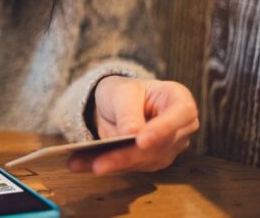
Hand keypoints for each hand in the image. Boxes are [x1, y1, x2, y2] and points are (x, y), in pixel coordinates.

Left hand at [68, 76, 198, 174]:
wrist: (117, 102)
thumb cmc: (126, 91)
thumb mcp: (123, 91)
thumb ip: (128, 110)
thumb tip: (131, 133)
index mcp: (179, 101)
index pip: (181, 115)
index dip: (163, 129)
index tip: (141, 141)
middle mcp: (179, 129)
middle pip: (158, 146)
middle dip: (126, 155)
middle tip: (99, 163)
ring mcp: (167, 149)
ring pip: (142, 161)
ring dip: (111, 164)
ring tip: (78, 163)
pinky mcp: (151, 162)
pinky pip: (128, 167)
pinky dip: (103, 165)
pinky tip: (79, 164)